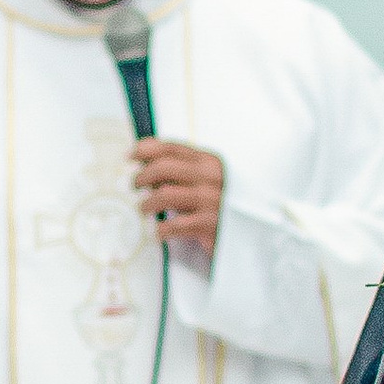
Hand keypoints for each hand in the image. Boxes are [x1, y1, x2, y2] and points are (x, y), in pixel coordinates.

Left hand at [132, 137, 224, 264]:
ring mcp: (211, 201)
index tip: (128, 156)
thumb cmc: (225, 206)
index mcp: (210, 162)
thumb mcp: (208, 181)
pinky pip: (173, 225)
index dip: (145, 149)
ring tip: (144, 209)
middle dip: (141, 177)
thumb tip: (145, 166)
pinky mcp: (210, 225)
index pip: (171, 148)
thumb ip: (183, 170)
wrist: (255, 235)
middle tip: (134, 186)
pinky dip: (160, 230)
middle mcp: (211, 177)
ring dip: (147, 203)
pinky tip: (158, 233)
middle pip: (163, 168)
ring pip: (164, 195)